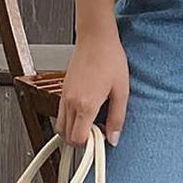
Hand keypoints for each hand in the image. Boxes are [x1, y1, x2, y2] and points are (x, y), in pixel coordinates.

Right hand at [56, 28, 128, 147]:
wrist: (96, 38)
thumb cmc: (110, 58)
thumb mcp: (122, 89)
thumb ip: (117, 117)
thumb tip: (114, 137)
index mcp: (86, 105)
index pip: (79, 139)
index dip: (90, 144)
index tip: (101, 139)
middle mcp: (71, 103)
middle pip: (67, 137)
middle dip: (81, 140)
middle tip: (98, 131)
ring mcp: (64, 96)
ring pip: (61, 127)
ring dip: (74, 130)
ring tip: (93, 121)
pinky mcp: (63, 90)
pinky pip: (61, 113)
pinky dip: (70, 119)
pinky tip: (86, 110)